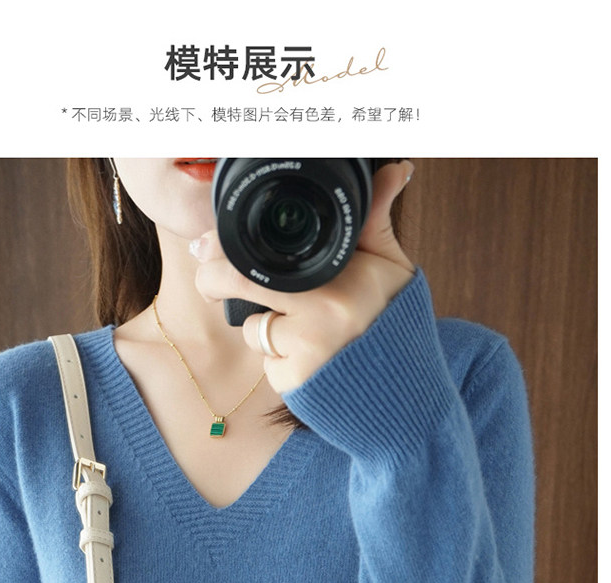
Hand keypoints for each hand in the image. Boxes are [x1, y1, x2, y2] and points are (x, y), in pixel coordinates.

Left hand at [192, 161, 414, 394]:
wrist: (406, 383)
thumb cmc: (394, 318)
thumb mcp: (389, 264)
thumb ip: (375, 220)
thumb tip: (395, 170)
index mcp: (337, 279)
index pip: (259, 259)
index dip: (222, 253)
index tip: (203, 248)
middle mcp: (320, 314)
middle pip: (238, 288)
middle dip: (216, 283)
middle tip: (212, 285)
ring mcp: (304, 352)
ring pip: (253, 330)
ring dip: (265, 329)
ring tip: (304, 330)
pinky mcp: (295, 383)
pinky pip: (267, 366)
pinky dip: (280, 363)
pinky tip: (307, 360)